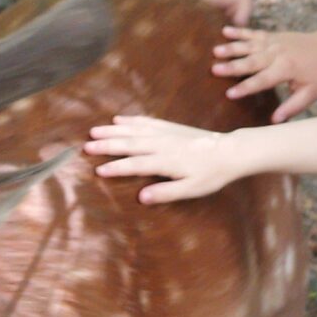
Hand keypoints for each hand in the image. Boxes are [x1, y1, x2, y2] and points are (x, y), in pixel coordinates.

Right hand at [83, 113, 248, 202]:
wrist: (230, 151)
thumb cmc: (211, 174)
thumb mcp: (192, 189)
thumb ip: (166, 192)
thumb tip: (142, 197)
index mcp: (166, 161)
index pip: (135, 165)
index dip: (117, 168)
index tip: (98, 170)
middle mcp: (162, 144)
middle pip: (129, 144)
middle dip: (107, 145)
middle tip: (86, 146)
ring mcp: (165, 133)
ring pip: (134, 130)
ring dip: (113, 130)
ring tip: (94, 131)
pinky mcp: (170, 127)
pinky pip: (147, 121)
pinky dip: (131, 120)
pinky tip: (118, 119)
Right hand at [210, 26, 316, 122]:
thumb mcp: (310, 93)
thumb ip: (292, 107)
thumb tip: (274, 121)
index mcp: (286, 69)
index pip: (262, 80)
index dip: (246, 88)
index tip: (229, 94)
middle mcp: (278, 54)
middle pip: (252, 61)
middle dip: (232, 66)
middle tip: (214, 69)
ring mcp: (274, 42)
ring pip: (249, 46)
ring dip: (232, 47)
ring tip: (215, 50)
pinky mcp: (273, 36)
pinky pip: (253, 33)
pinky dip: (239, 32)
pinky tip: (224, 31)